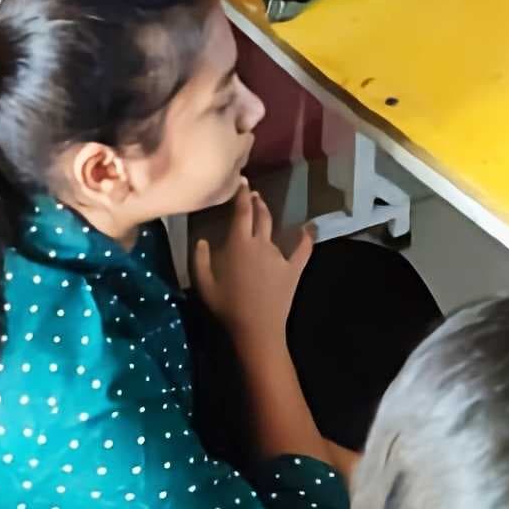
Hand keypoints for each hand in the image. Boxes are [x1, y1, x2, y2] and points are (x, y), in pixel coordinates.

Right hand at [193, 184, 313, 345]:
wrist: (256, 327)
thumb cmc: (226, 305)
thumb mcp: (203, 283)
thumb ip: (200, 259)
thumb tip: (202, 240)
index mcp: (239, 245)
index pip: (241, 212)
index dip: (242, 195)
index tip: (242, 182)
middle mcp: (261, 244)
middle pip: (261, 216)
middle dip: (256, 203)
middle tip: (253, 195)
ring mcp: (281, 255)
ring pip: (274, 233)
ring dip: (269, 221)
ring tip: (264, 211)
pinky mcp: (294, 268)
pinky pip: (303, 249)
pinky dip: (306, 238)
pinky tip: (308, 228)